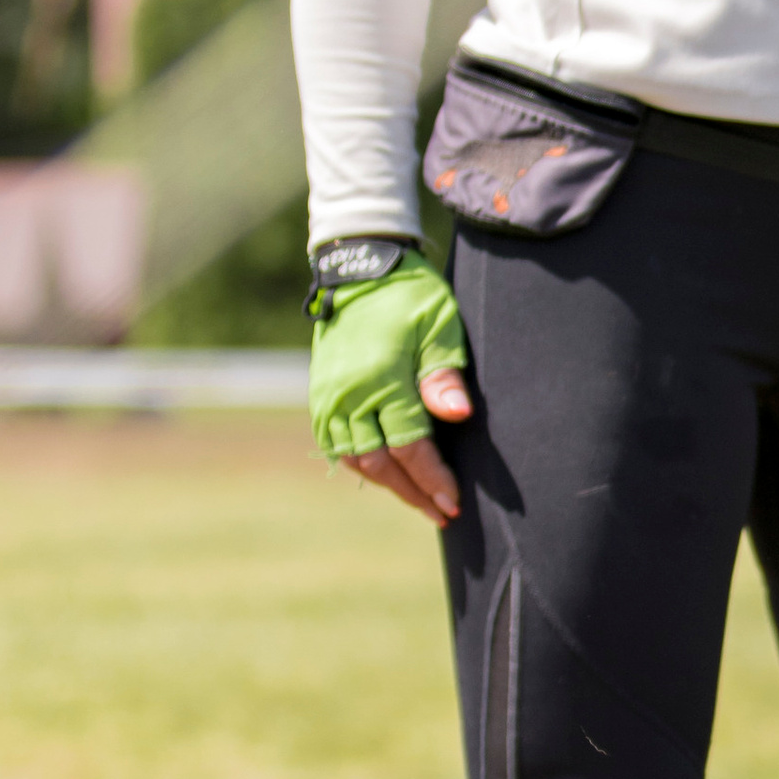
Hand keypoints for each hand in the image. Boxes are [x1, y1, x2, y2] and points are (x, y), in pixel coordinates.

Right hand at [309, 254, 474, 529]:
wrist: (359, 265)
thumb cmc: (410, 293)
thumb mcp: (438, 324)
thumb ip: (443, 374)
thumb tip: (458, 416)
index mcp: (382, 378)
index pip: (410, 447)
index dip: (432, 479)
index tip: (454, 502)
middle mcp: (348, 394)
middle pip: (380, 463)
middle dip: (413, 492)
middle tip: (442, 514)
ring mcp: (329, 396)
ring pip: (355, 459)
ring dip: (388, 485)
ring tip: (419, 500)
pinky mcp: (320, 394)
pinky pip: (336, 445)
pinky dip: (361, 465)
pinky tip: (386, 474)